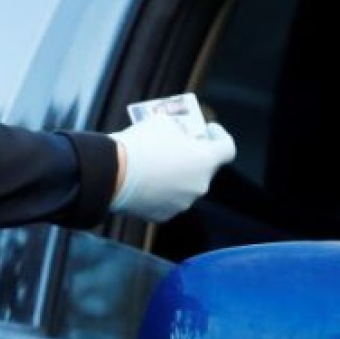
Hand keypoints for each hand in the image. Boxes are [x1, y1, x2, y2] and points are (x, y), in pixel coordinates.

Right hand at [107, 115, 236, 221]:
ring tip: (154, 162)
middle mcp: (199, 185)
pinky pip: (166, 200)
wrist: (113, 173)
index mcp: (205, 160)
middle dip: (192, 156)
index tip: (209, 129)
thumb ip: (178, 130)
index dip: (219, 136)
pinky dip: (160, 190)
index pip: (227, 148)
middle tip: (177, 144)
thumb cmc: (141, 143)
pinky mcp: (163, 215)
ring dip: (175, 174)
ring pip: (184, 186)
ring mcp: (182, 203)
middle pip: (203, 168)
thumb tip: (179, 136)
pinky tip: (143, 180)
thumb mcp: (163, 123)